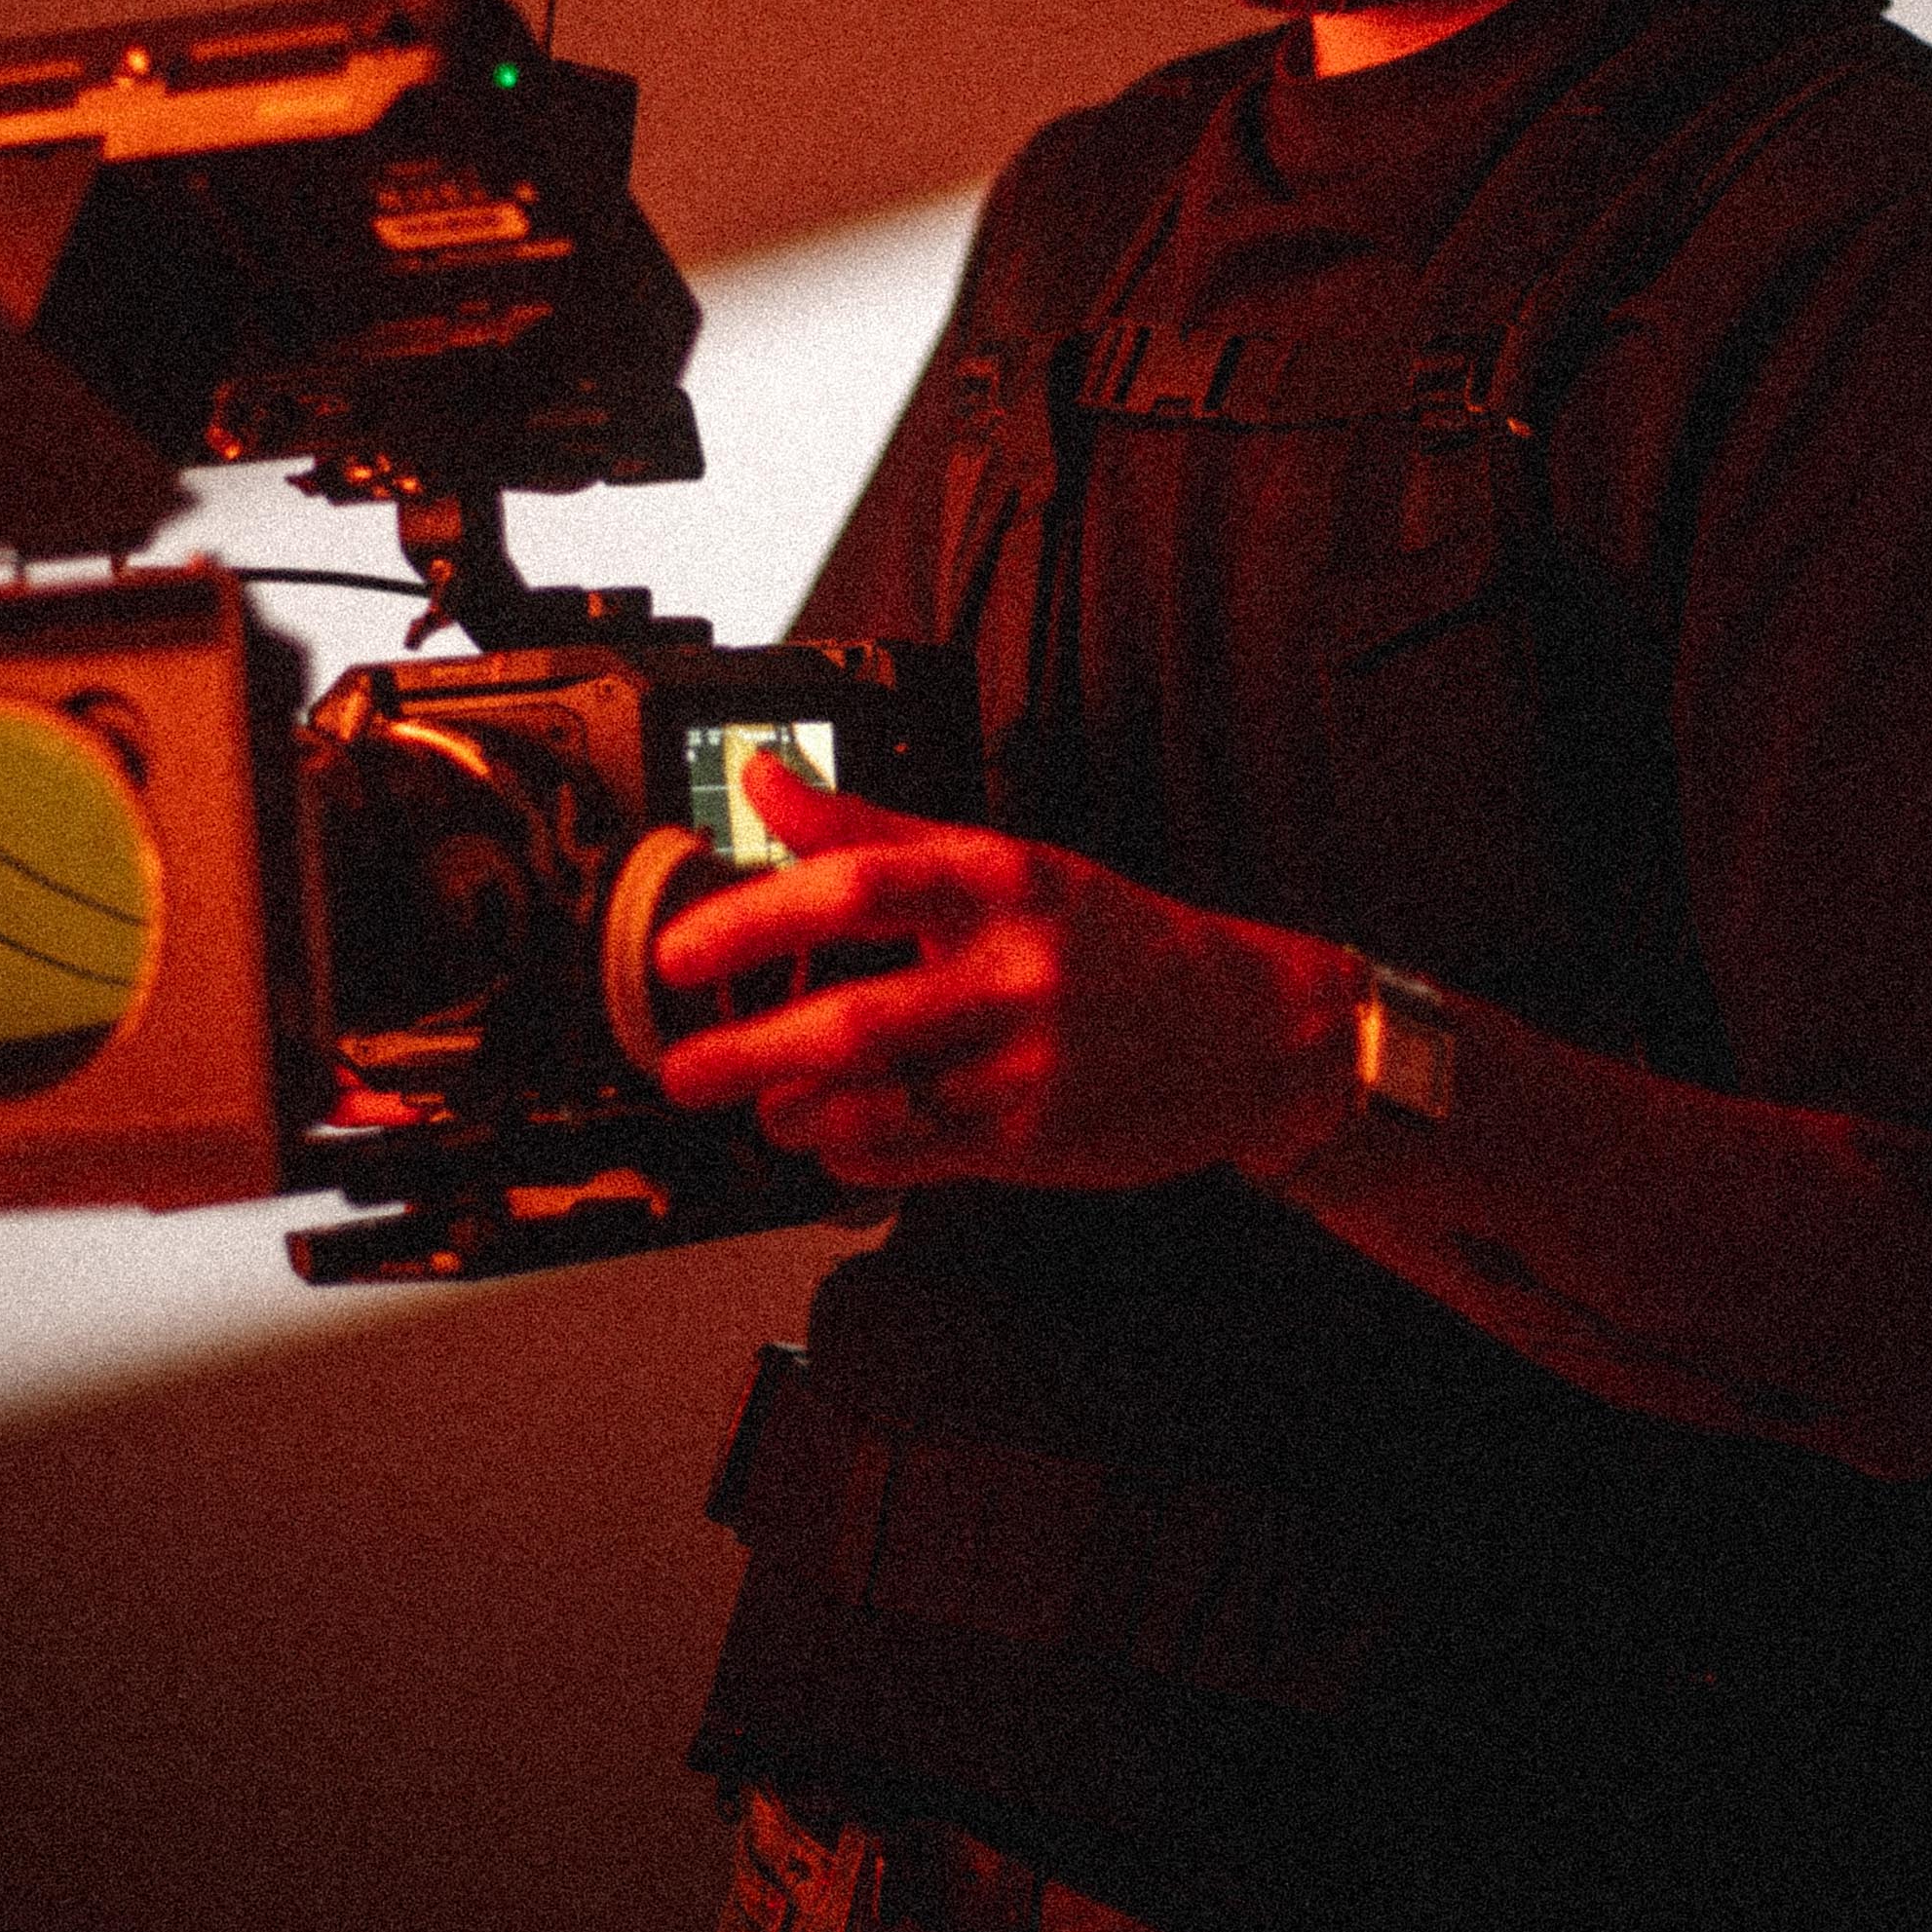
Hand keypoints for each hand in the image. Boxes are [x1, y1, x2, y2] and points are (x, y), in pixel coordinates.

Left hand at [653, 752, 1363, 1191]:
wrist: (1251, 1028)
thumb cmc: (1110, 938)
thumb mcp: (1002, 860)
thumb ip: (872, 825)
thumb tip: (761, 778)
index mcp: (999, 881)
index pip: (860, 886)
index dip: (760, 916)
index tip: (683, 946)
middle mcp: (1014, 969)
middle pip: (858, 1016)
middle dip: (751, 1049)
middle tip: (680, 1064)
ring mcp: (1027, 1061)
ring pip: (883, 1099)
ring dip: (796, 1108)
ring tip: (756, 1101)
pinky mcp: (1038, 1138)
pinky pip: (919, 1153)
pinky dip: (853, 1150)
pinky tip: (824, 1136)